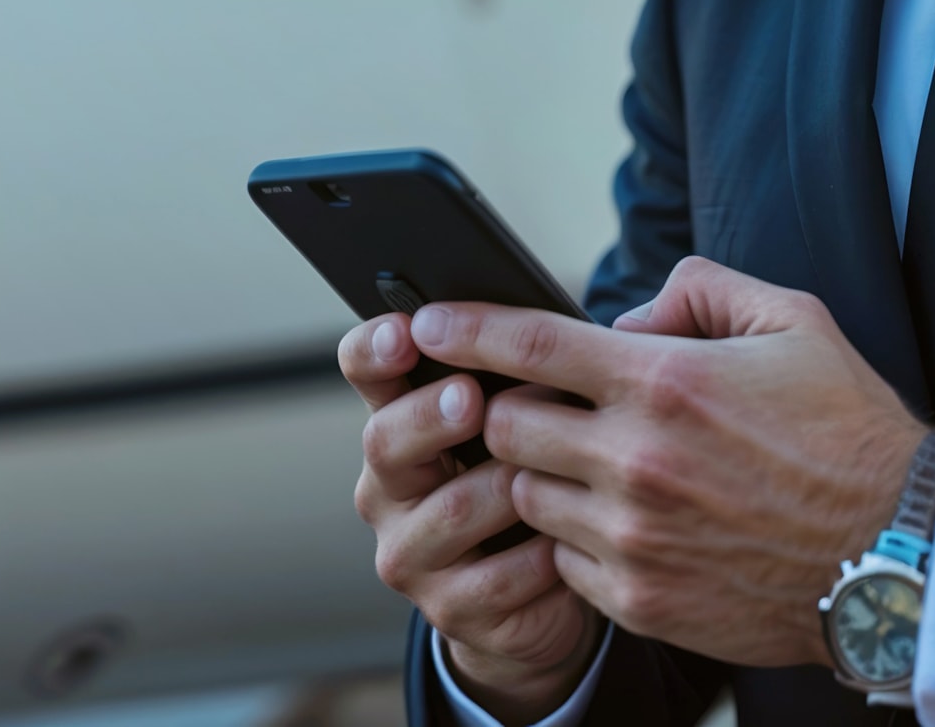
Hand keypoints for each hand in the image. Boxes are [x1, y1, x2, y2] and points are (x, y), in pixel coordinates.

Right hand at [341, 312, 602, 720]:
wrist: (537, 596)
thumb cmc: (530, 483)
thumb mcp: (517, 425)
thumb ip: (511, 378)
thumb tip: (543, 324)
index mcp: (400, 423)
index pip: (364, 370)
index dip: (375, 349)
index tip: (404, 332)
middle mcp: (388, 489)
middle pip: (386, 441)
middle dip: (431, 417)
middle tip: (472, 398)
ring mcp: (411, 555)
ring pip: (450, 512)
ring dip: (506, 488)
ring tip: (554, 470)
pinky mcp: (448, 611)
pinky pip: (496, 579)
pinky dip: (539, 557)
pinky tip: (569, 540)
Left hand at [411, 257, 929, 665]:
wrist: (899, 556)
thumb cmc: (849, 432)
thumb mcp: (791, 322)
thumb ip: (699, 293)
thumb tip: (627, 320)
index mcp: (665, 382)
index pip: (527, 344)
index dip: (463, 330)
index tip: (424, 325)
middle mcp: (636, 460)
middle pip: (505, 425)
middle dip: (506, 408)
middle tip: (534, 404)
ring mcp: (633, 538)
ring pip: (526, 496)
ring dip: (540, 476)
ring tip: (586, 467)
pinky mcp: (640, 600)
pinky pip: (564, 561)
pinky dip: (576, 539)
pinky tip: (623, 524)